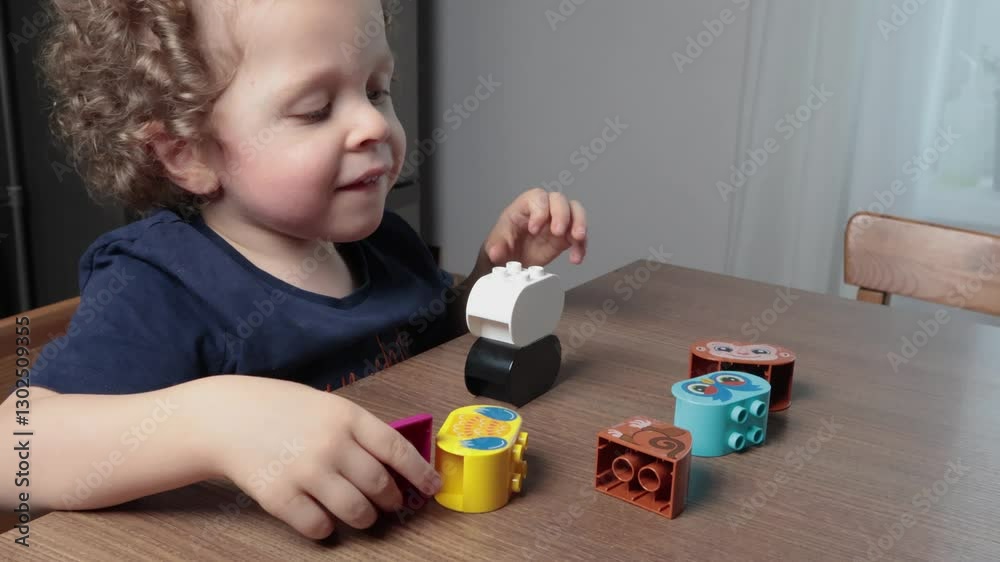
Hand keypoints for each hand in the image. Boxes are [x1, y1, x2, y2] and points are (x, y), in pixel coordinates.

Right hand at [199, 376, 439, 538]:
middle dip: (392, 500)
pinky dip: (327, 529)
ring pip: (356, 510)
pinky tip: (325, 519)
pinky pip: (318, 526)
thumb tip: (394, 462)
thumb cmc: (281, 409)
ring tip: (364, 515)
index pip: (396, 449)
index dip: (420, 472)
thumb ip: (357, 430)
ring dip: (366, 518)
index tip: (433, 487)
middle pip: (380, 484)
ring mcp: (306, 471)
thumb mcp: (326, 405)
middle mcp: (331, 444)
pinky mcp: (280, 497)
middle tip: (392, 504)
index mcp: (347, 416)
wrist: (226, 416)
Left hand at [482, 188, 587, 267]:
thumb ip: (496, 246)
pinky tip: (575, 258)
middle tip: (557, 232)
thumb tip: (496, 252)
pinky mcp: (567, 236)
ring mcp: (558, 221)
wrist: (512, 260)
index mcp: (526, 205)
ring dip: (579, 224)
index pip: (538, 198)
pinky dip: (581, 246)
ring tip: (577, 239)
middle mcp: (545, 209)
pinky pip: (580, 237)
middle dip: (561, 215)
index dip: (539, 211)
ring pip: (575, 212)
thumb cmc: (505, 243)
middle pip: (559, 200)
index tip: (534, 229)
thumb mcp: (496, 243)